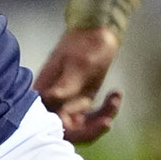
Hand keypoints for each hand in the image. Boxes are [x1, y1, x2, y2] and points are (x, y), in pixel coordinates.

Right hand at [33, 26, 121, 143]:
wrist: (98, 29)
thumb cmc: (86, 44)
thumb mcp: (78, 64)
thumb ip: (64, 85)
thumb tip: (47, 101)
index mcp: (45, 91)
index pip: (48, 121)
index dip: (65, 129)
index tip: (84, 124)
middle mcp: (53, 100)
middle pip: (65, 129)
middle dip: (88, 129)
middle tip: (107, 120)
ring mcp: (68, 100)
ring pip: (80, 125)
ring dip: (100, 120)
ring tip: (114, 101)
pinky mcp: (82, 99)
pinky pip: (91, 116)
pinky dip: (106, 110)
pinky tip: (115, 94)